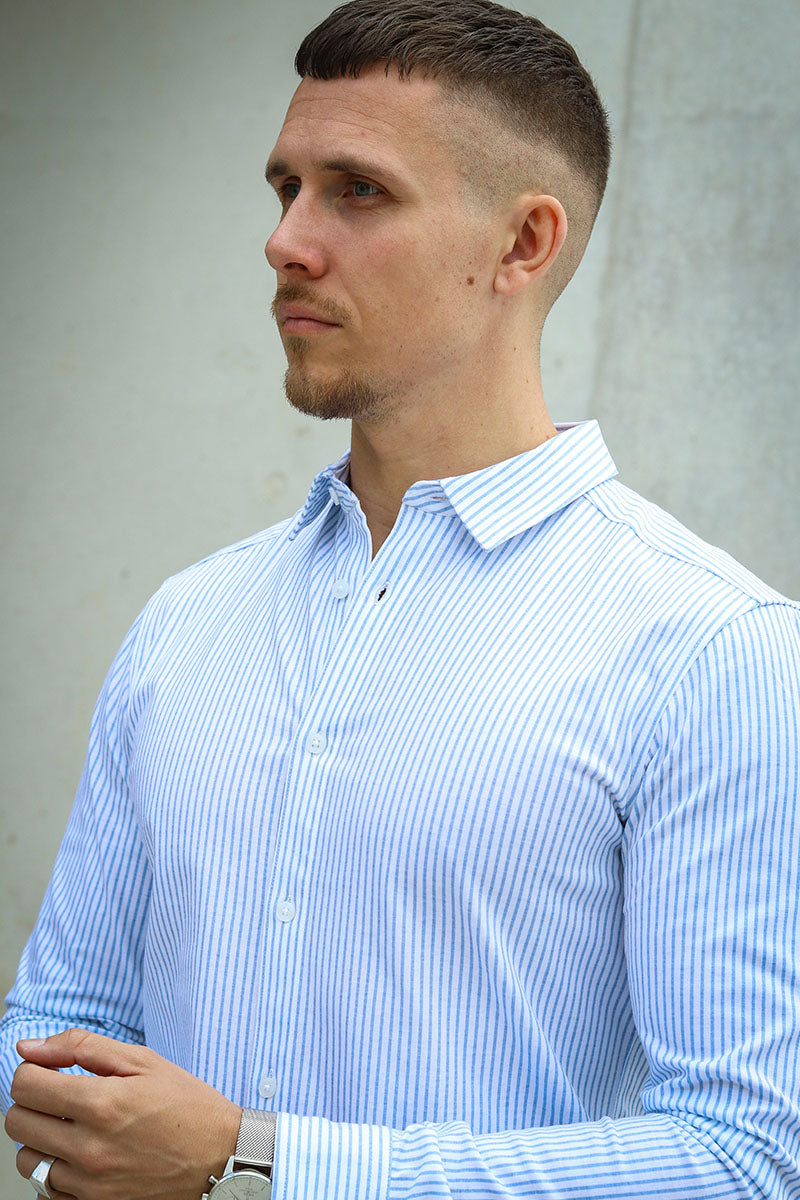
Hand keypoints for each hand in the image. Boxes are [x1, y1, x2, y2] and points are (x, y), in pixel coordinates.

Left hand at [4, 1028, 241, 1199]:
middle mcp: (89, 1148)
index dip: (31, 1070)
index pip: (25, 1085)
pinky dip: (53, 1170)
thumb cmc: (186, 1104)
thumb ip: (82, 1047)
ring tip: (70, 1127)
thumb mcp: (142, 1061)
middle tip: (57, 1095)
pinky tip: (79, 1154)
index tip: (46, 1069)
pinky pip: (45, 1191)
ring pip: (26, 1161)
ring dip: (40, 1139)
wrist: (220, 1157)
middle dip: (31, 1101)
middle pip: (17, 1123)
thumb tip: (30, 1046)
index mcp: (101, 1103)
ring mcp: (89, 1184)